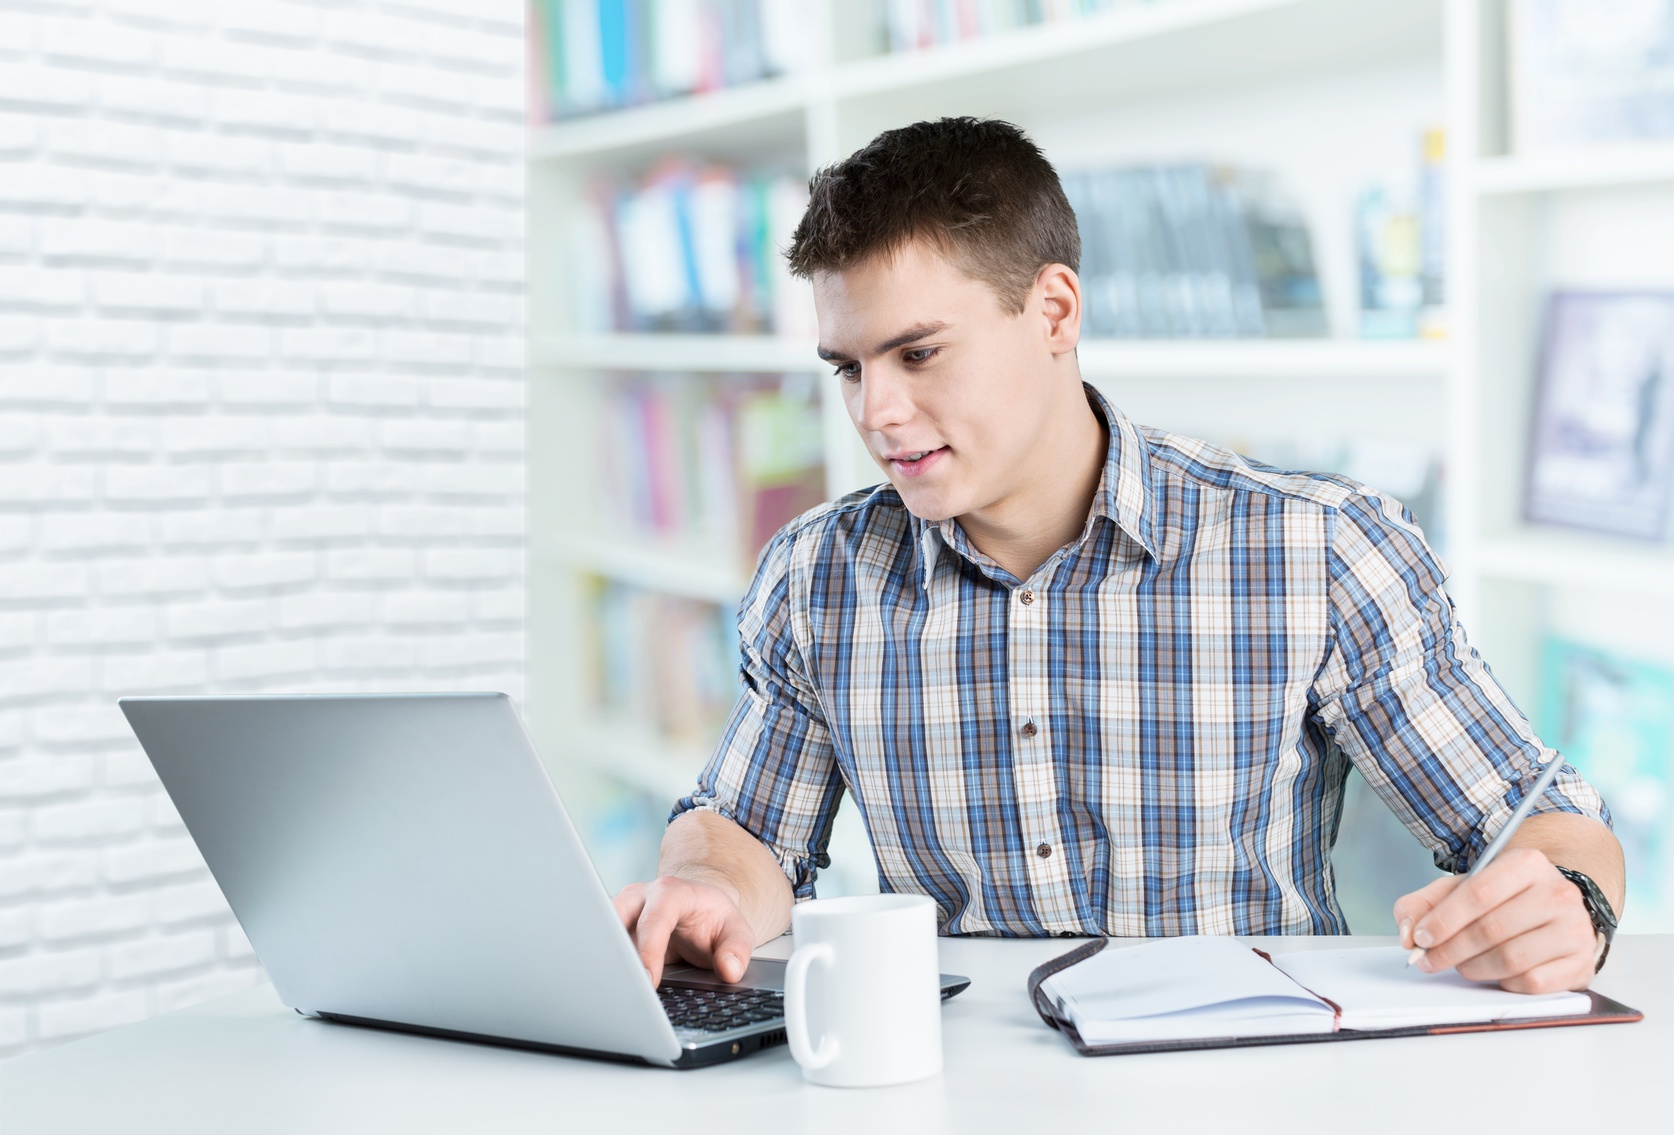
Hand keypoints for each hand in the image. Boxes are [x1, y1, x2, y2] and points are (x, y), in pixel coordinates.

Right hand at [612, 874, 755, 986]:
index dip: (649, 951)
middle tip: (616, 985)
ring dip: (600, 957)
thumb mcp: (737, 932)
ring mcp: (622, 910)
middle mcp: (640, 896)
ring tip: (605, 990)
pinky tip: (603, 986)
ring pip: (599, 929)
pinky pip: (599, 943)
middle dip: (613, 949)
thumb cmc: (714, 920)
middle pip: (615, 916)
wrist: (700, 908)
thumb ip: (737, 950)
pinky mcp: (612, 927)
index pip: (654, 919)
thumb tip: (729, 971)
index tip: (649, 982)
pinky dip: (600, 962)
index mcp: (671, 892)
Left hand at [1392, 847, 1597, 992]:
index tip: (1420, 938)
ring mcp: (1575, 929)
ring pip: (1512, 959)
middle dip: (1451, 949)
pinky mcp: (1581, 963)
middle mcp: (1558, 893)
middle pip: (1492, 929)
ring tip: (1460, 965)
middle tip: (1430, 960)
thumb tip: (1408, 934)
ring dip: (1474, 968)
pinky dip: (1504, 983)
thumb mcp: (1460, 888)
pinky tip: (1495, 973)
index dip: (1443, 920)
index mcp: (1527, 864)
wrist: (1554, 910)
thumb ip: (1423, 904)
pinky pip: (1533, 982)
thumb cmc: (1503, 899)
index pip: (1478, 893)